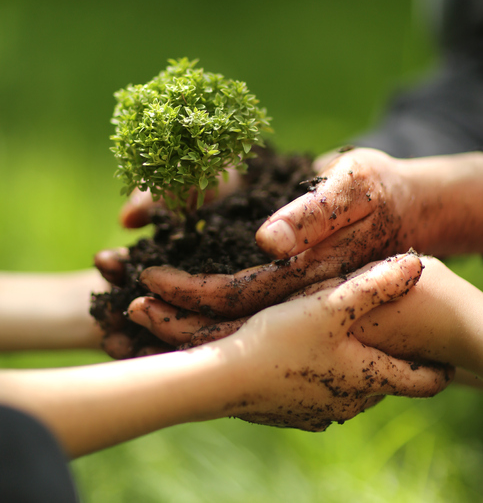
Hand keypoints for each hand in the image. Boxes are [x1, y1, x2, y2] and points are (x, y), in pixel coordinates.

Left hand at [126, 149, 482, 325]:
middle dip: (158, 310)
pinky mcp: (274, 276)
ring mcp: (277, 288)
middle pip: (214, 317)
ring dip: (161, 310)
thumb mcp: (354, 187)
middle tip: (102, 298)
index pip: (234, 297)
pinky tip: (145, 291)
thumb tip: (270, 243)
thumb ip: (314, 214)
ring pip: (213, 313)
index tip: (140, 280)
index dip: (186, 292)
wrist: (401, 203)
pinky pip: (222, 294)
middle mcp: (284, 293)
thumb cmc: (378, 189)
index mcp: (301, 278)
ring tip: (108, 306)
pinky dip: (180, 296)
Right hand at [215, 253, 451, 430]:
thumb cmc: (281, 340)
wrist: (225, 379)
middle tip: (392, 337)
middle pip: (384, 383)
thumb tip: (415, 264)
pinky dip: (321, 375)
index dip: (439, 368)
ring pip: (350, 389)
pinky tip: (303, 356)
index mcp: (368, 376)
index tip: (447, 358)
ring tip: (346, 342)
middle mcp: (349, 402)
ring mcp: (319, 411)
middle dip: (389, 360)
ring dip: (353, 367)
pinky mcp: (292, 413)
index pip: (423, 381)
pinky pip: (318, 393)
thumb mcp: (330, 305)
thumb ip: (374, 284)